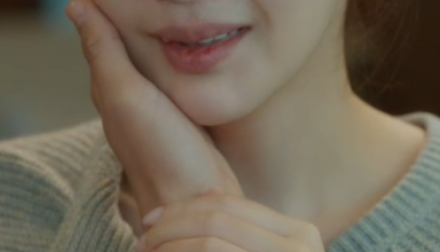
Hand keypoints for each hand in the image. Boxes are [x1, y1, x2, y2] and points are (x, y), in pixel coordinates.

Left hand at [65, 0, 242, 220]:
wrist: (197, 205)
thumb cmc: (162, 155)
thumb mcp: (129, 96)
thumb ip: (105, 53)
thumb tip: (75, 5)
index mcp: (109, 88)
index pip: (98, 32)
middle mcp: (127, 99)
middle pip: (120, 45)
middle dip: (124, 10)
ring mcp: (154, 112)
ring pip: (145, 61)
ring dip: (148, 32)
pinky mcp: (180, 122)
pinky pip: (168, 79)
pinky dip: (170, 56)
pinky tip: (184, 50)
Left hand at [134, 192, 324, 251]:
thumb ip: (245, 230)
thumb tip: (207, 193)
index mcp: (299, 234)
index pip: (228, 205)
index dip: (183, 208)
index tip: (149, 220)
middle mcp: (297, 250)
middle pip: (215, 221)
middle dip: (170, 227)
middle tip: (141, 242)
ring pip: (209, 245)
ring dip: (169, 247)